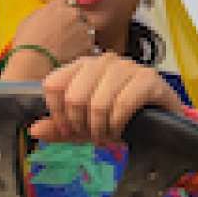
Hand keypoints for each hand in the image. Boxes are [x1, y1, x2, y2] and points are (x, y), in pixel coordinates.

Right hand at [9, 0, 101, 64]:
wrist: (34, 59)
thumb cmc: (27, 40)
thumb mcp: (29, 19)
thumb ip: (42, 12)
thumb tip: (48, 12)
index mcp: (58, 4)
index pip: (69, 3)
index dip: (67, 13)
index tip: (65, 20)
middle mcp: (73, 12)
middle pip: (81, 15)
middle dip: (76, 23)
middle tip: (68, 35)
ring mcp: (83, 27)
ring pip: (88, 29)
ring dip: (82, 35)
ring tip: (71, 46)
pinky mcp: (89, 43)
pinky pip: (90, 44)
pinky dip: (85, 49)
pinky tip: (74, 55)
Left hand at [33, 54, 181, 144]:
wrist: (163, 122)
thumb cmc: (122, 119)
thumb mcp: (85, 126)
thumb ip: (59, 128)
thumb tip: (34, 128)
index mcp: (83, 66)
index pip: (53, 83)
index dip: (56, 113)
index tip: (68, 130)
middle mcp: (104, 60)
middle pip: (73, 96)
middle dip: (80, 125)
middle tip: (92, 136)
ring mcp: (127, 67)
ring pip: (97, 103)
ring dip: (100, 129)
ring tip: (107, 136)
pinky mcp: (148, 79)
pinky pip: (122, 105)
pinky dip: (117, 125)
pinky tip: (121, 131)